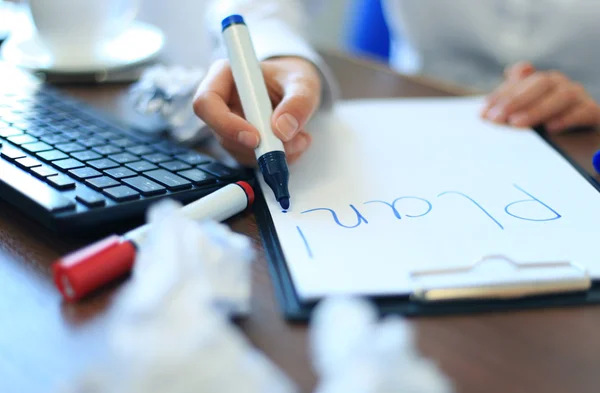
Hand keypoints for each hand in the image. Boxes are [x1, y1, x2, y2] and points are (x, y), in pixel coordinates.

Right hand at [193, 56, 320, 165]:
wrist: (296, 87)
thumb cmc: (292, 77)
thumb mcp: (303, 83)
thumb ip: (297, 102)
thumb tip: (283, 129)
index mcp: (224, 76)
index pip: (207, 103)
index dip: (226, 125)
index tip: (256, 138)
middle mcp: (221, 102)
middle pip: (223, 134)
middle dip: (258, 146)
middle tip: (292, 143)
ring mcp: (229, 125)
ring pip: (239, 151)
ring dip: (272, 153)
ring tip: (301, 139)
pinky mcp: (240, 143)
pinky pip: (252, 159)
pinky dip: (276, 158)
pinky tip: (295, 144)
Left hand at [481, 62, 599, 132]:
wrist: (581, 135)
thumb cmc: (545, 123)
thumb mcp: (522, 114)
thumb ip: (508, 105)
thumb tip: (488, 106)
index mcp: (540, 80)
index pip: (521, 77)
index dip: (502, 93)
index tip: (484, 111)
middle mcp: (559, 84)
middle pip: (540, 83)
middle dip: (515, 100)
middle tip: (496, 118)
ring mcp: (577, 96)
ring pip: (561, 95)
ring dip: (537, 109)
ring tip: (517, 123)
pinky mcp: (592, 112)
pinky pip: (583, 111)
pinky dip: (567, 118)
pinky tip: (550, 128)